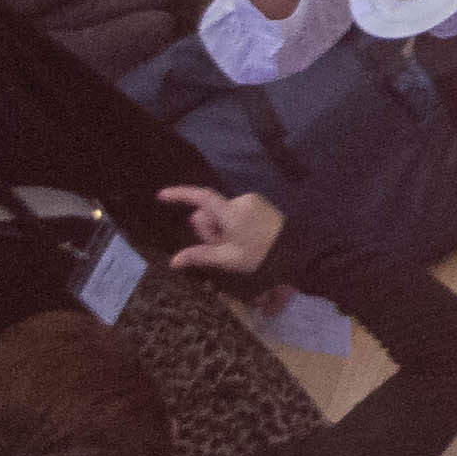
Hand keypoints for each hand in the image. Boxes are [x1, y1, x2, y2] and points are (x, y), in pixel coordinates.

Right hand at [159, 186, 283, 282]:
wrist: (295, 249)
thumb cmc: (260, 254)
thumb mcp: (228, 258)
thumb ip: (200, 255)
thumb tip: (174, 261)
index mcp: (232, 212)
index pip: (202, 197)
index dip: (181, 194)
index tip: (161, 195)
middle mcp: (241, 200)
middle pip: (208, 212)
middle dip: (209, 229)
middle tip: (223, 246)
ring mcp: (250, 200)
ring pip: (219, 213)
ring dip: (220, 228)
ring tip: (235, 243)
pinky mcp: (257, 202)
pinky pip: (232, 211)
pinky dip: (230, 223)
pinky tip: (242, 237)